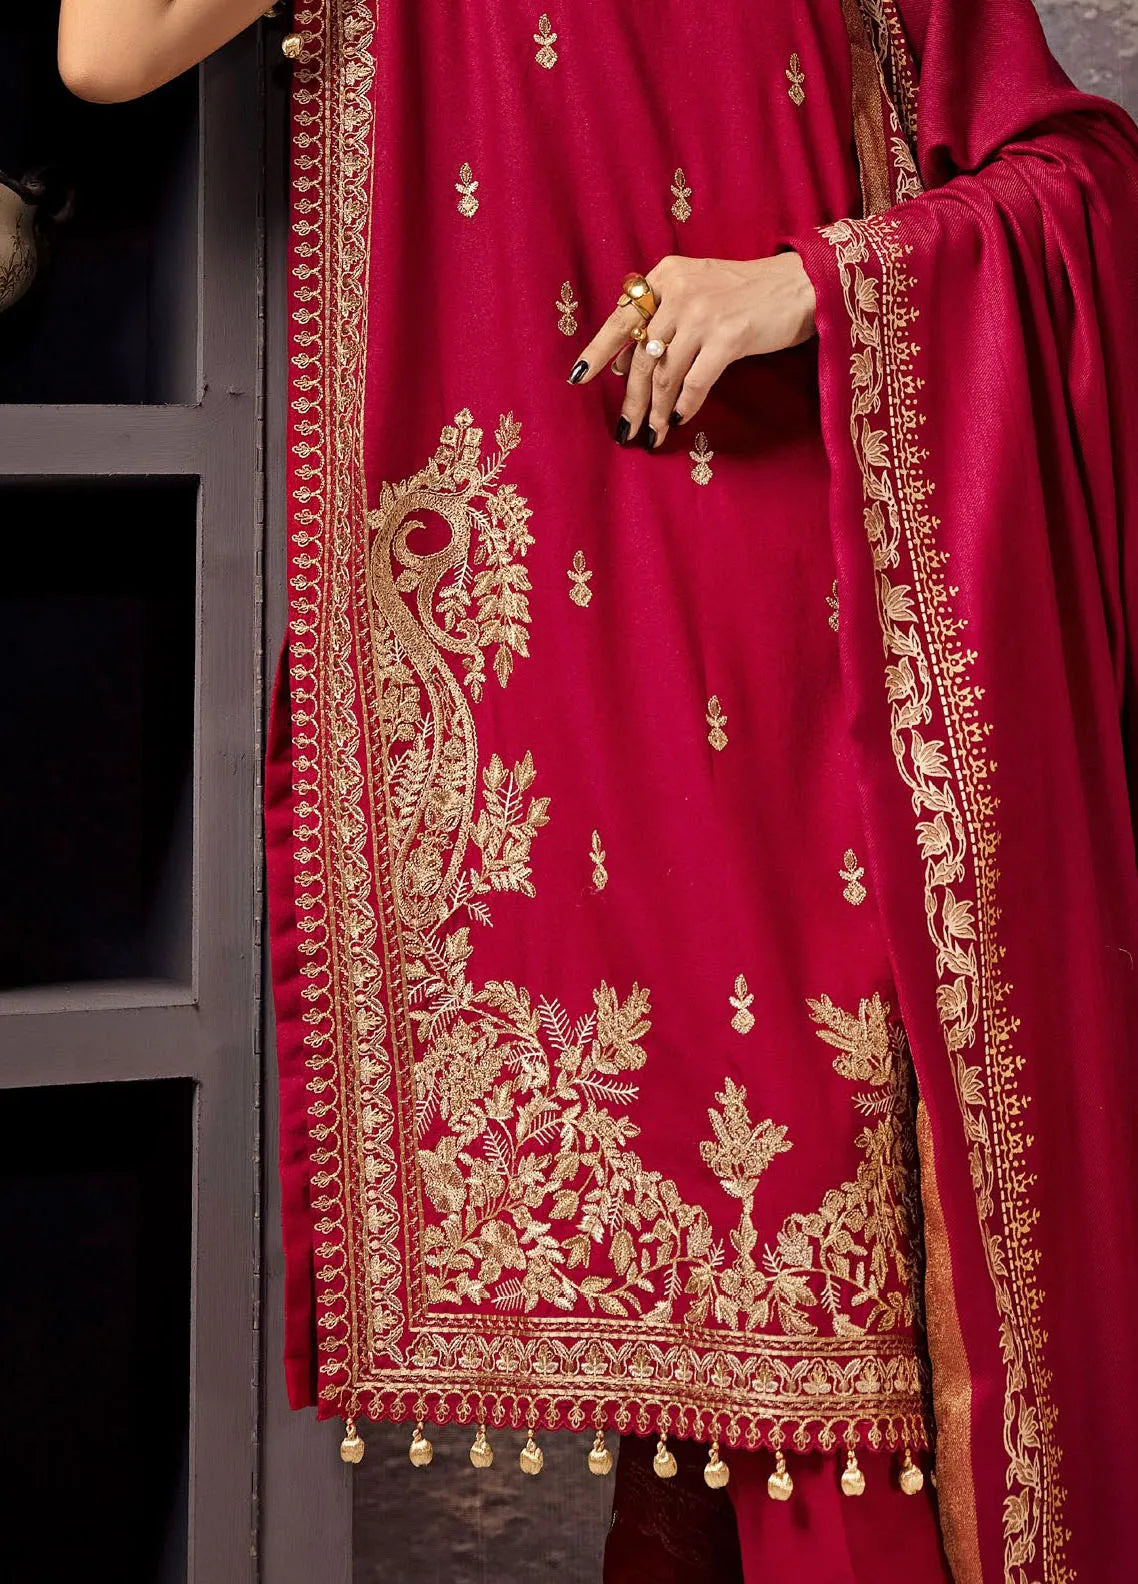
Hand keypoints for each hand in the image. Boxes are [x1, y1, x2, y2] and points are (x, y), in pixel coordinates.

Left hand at [567, 253, 816, 449]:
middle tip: (624, 430)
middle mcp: (679, 291)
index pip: (621, 318)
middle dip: (630, 399)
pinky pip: (695, 382)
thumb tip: (619, 366)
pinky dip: (683, 404)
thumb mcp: (695, 292)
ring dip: (656, 410)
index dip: (598, 351)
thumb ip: (659, 321)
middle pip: (640, 355)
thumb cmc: (744, 294)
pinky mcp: (728, 336)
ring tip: (652, 434)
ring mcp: (703, 314)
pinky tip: (677, 419)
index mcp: (665, 276)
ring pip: (664, 373)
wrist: (800, 286)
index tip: (577, 378)